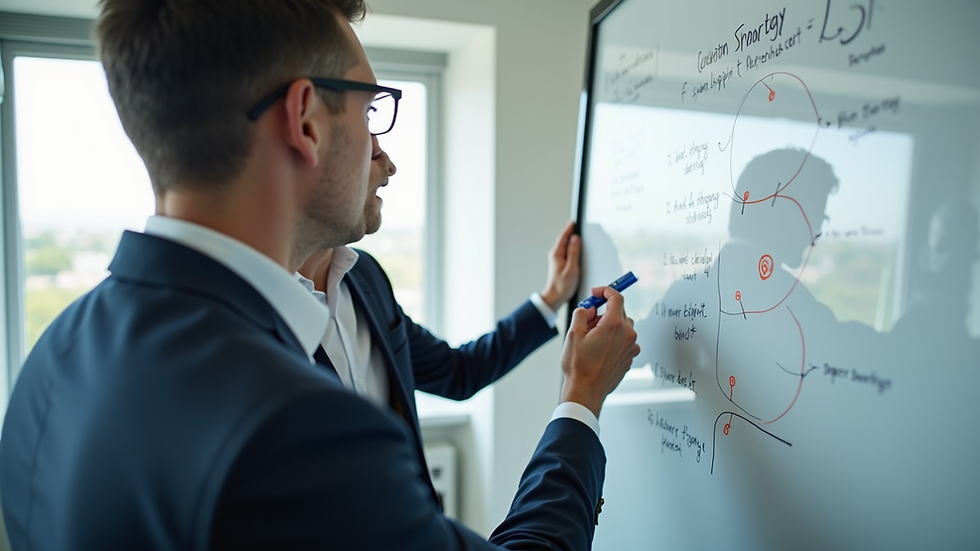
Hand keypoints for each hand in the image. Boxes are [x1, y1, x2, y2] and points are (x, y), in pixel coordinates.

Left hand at [540, 221, 580, 309]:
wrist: (555, 296)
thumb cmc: (562, 286)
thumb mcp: (571, 268)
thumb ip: (573, 252)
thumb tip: (575, 239)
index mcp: (557, 254)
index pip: (563, 236)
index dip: (569, 228)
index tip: (574, 221)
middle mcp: (555, 255)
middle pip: (563, 238)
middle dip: (570, 230)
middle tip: (577, 223)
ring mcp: (557, 258)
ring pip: (564, 244)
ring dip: (570, 237)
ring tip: (576, 231)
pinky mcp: (560, 262)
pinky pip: (565, 250)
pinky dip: (570, 245)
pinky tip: (574, 245)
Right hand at [559, 287, 638, 418]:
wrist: (586, 391)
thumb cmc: (579, 366)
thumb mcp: (574, 333)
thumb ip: (582, 313)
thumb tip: (588, 309)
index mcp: (614, 325)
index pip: (616, 297)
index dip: (605, 291)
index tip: (597, 293)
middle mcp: (627, 335)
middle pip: (619, 312)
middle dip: (604, 312)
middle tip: (588, 320)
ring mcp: (631, 348)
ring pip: (623, 327)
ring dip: (609, 327)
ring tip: (592, 339)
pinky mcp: (630, 358)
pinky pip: (624, 342)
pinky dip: (613, 340)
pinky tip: (599, 350)